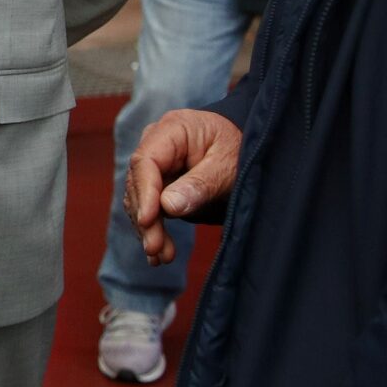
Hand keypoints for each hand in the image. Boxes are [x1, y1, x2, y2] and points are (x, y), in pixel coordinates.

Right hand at [126, 108, 244, 264]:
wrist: (247, 151)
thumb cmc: (240, 151)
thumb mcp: (227, 166)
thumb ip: (200, 185)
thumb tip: (167, 207)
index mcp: (172, 129)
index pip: (146, 161)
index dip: (144, 192)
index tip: (148, 220)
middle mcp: (156, 145)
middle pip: (139, 183)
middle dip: (146, 218)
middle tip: (155, 248)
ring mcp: (155, 165)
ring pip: (139, 199)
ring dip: (149, 229)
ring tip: (161, 256)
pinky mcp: (158, 183)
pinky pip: (149, 207)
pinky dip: (154, 229)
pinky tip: (160, 252)